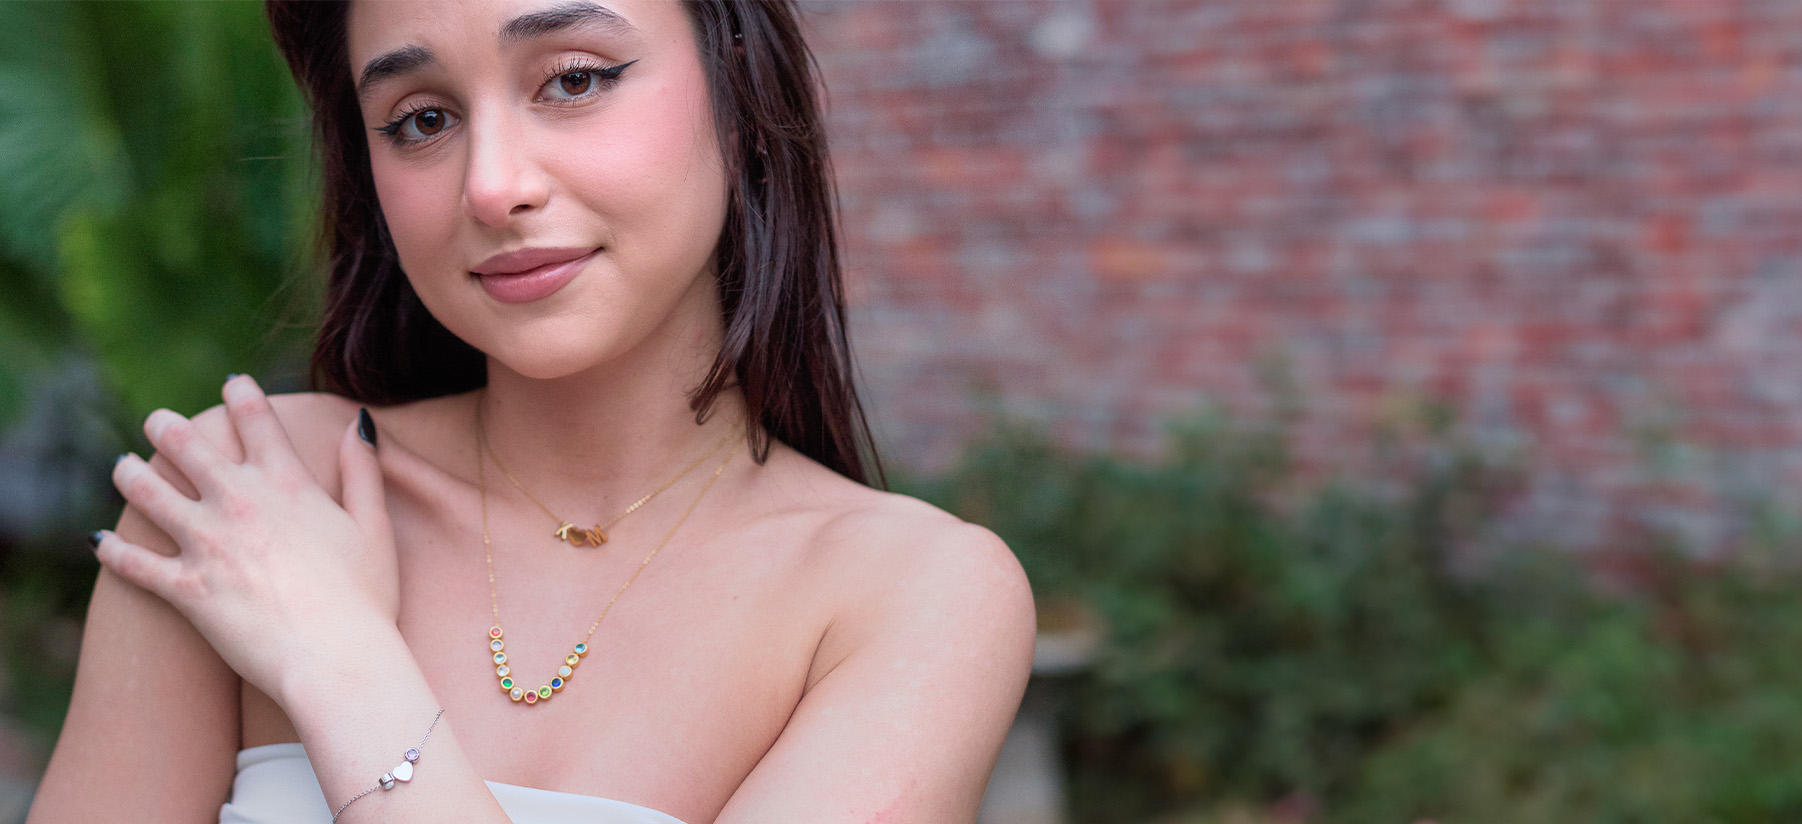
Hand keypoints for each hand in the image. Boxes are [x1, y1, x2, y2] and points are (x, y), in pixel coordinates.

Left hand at [94, 376, 397, 702]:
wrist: (336, 659)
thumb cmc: (366, 598)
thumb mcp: (374, 526)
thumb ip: (363, 470)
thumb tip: (357, 421)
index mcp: (288, 483)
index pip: (257, 420)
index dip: (242, 395)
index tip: (231, 382)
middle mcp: (240, 502)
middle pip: (188, 446)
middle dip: (168, 427)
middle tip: (156, 420)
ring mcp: (207, 543)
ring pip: (150, 493)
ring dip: (132, 475)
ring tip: (123, 467)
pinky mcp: (186, 588)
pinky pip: (135, 565)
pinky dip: (114, 552)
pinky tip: (99, 542)